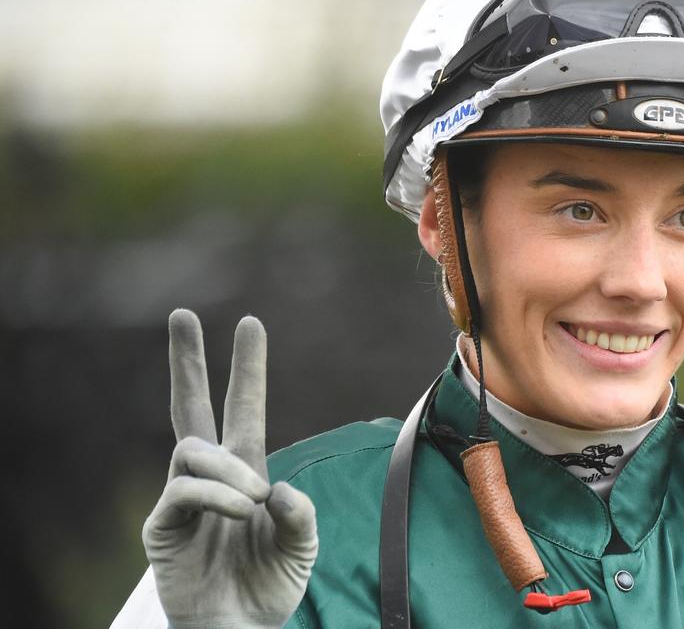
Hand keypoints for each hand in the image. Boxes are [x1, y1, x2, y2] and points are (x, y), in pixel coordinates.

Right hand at [142, 310, 316, 628]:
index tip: (249, 322)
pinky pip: (183, 489)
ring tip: (254, 501)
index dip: (247, 369)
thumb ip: (300, 514)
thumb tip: (277, 489)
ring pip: (193, 450)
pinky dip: (217, 494)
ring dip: (229, 470)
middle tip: (181, 315)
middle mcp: (211, 476)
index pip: (243, 409)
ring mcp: (182, 498)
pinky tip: (243, 509)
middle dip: (187, 361)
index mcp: (246, 471)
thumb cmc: (268, 586)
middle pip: (190, 407)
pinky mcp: (162, 525)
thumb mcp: (302, 546)